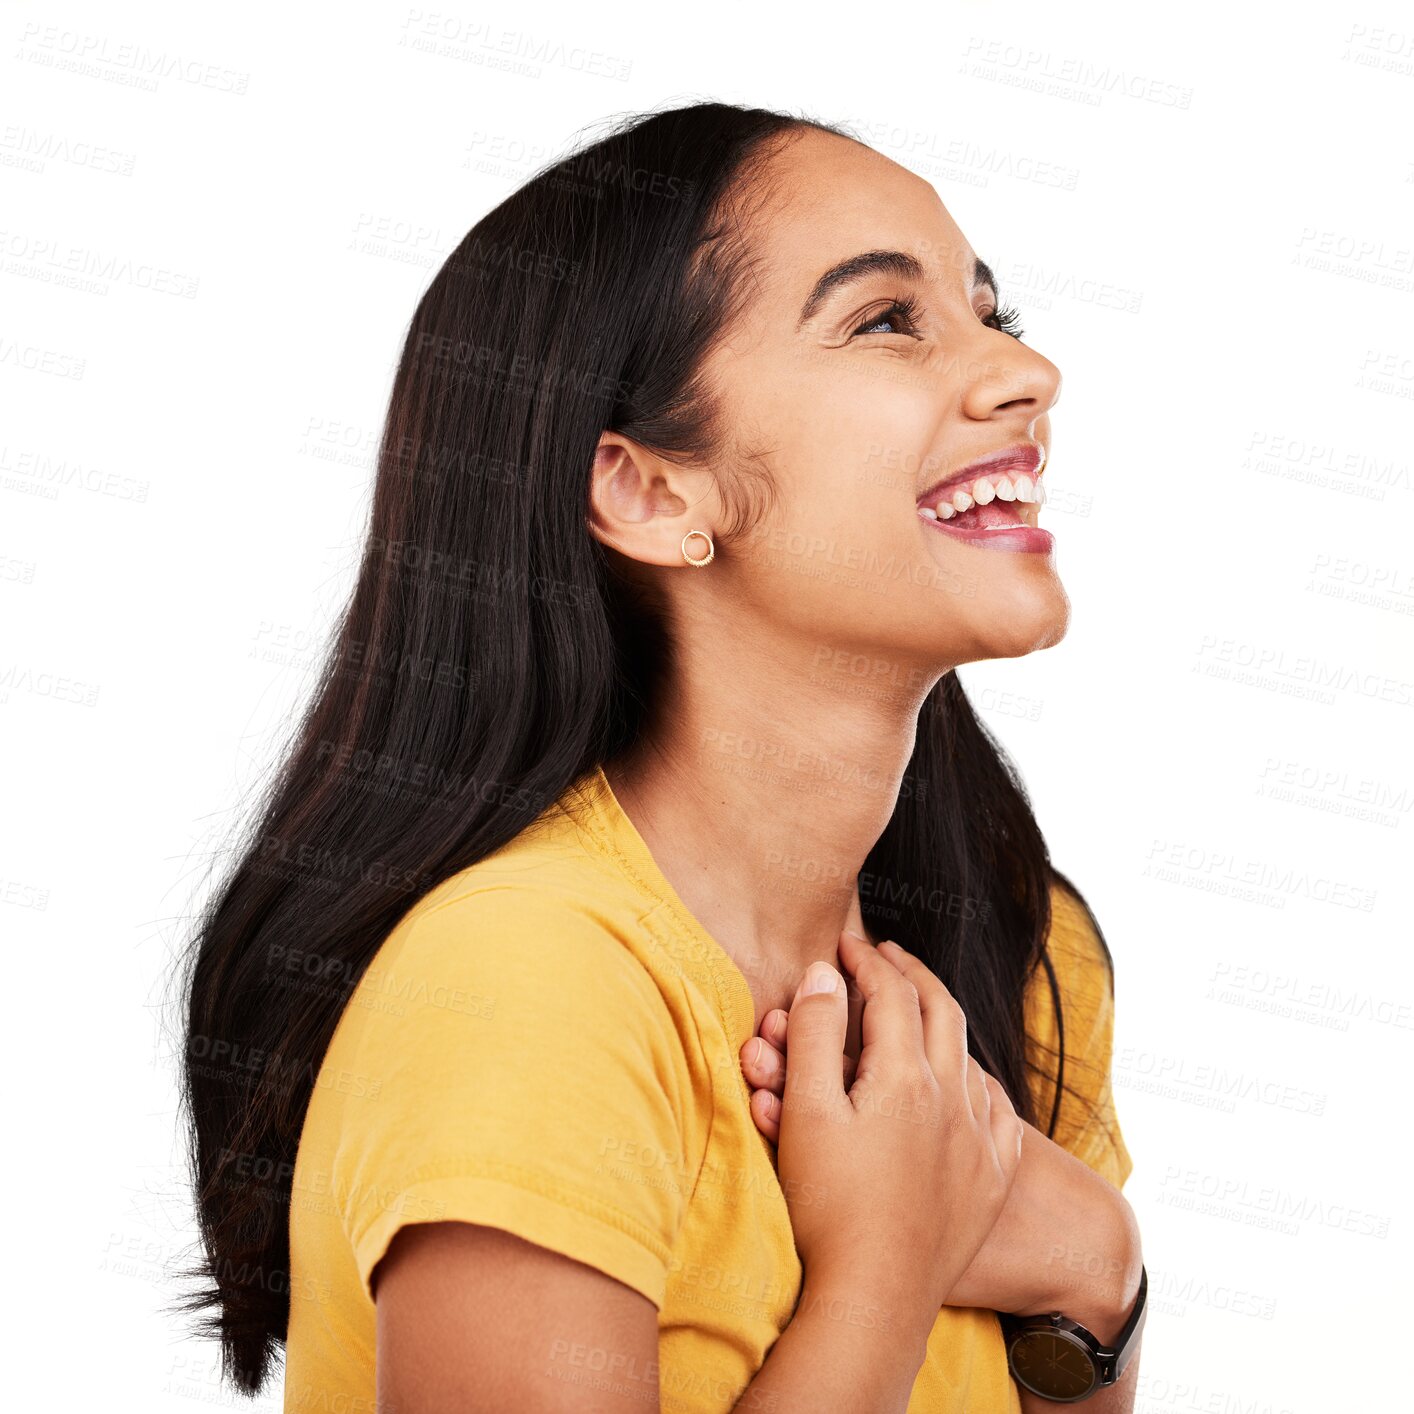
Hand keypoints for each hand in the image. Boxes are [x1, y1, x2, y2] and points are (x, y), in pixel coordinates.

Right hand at [743, 939, 1139, 1325]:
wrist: (874, 1298)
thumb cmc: (829, 1207)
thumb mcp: (806, 1111)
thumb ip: (816, 1034)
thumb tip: (827, 974)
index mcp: (906, 1076)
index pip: (890, 993)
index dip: (866, 961)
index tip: (845, 944)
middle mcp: (953, 1098)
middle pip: (940, 1010)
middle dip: (911, 974)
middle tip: (888, 955)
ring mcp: (978, 1140)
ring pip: (970, 1053)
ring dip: (944, 1017)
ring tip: (922, 1003)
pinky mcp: (989, 1180)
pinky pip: (997, 1109)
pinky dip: (977, 1076)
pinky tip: (968, 1079)